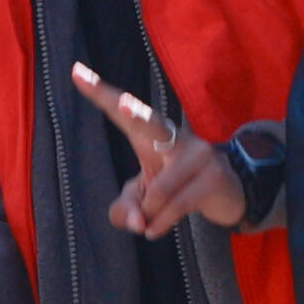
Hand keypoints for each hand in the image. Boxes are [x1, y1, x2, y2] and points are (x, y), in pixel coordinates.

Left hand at [73, 63, 246, 235]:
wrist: (227, 196)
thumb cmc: (175, 190)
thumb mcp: (142, 200)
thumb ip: (126, 210)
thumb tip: (138, 223)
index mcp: (152, 134)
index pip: (122, 112)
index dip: (100, 93)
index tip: (76, 72)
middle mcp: (176, 136)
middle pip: (149, 123)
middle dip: (135, 115)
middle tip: (124, 106)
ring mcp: (198, 154)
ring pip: (157, 193)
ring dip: (149, 215)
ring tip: (152, 219)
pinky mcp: (214, 177)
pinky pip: (175, 208)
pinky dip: (160, 224)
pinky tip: (155, 230)